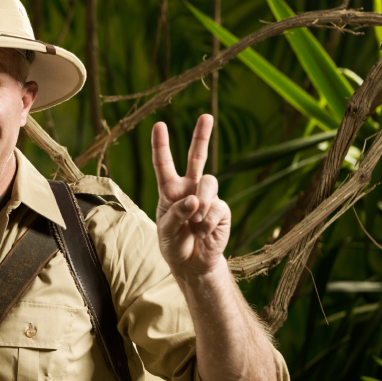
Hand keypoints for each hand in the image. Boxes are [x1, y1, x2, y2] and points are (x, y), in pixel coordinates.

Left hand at [151, 114, 230, 277]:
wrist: (193, 264)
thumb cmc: (174, 243)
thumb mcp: (166, 231)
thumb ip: (175, 213)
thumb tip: (194, 199)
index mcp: (169, 190)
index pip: (164, 165)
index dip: (161, 145)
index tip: (159, 125)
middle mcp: (189, 188)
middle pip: (196, 157)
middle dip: (201, 136)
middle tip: (206, 116)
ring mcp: (207, 198)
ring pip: (209, 183)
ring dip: (201, 203)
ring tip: (195, 223)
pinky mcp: (222, 210)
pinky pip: (216, 208)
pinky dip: (207, 223)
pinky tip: (203, 233)